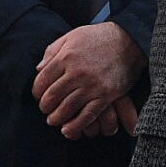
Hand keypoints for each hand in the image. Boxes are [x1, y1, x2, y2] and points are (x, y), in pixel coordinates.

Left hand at [33, 22, 144, 139]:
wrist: (129, 40)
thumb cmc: (98, 38)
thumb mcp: (71, 36)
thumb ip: (52, 51)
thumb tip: (38, 69)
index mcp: (65, 57)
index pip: (42, 81)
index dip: (37, 92)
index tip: (39, 96)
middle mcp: (76, 72)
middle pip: (52, 97)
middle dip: (45, 107)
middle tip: (46, 110)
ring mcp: (91, 85)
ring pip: (67, 108)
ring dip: (57, 118)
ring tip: (54, 120)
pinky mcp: (105, 95)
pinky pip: (87, 115)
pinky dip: (76, 125)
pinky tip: (68, 130)